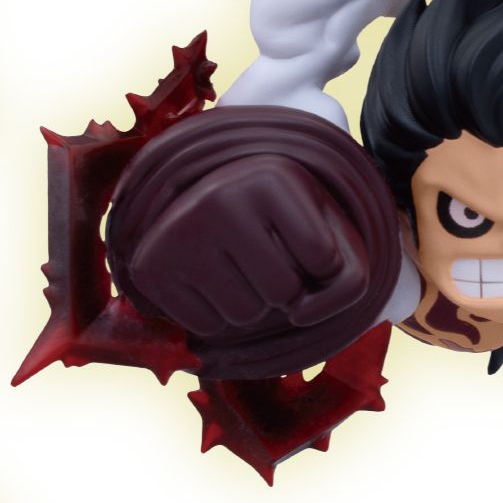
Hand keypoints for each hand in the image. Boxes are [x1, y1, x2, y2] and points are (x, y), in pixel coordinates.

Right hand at [121, 153, 359, 339]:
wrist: (207, 214)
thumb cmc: (285, 228)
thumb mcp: (331, 236)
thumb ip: (351, 280)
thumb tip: (300, 315)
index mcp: (273, 176)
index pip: (326, 261)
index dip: (322, 266)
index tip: (302, 237)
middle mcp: (220, 194)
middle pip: (284, 293)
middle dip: (285, 290)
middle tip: (263, 255)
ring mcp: (179, 229)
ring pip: (246, 316)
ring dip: (251, 305)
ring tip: (236, 267)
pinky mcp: (151, 267)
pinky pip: (207, 327)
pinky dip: (217, 317)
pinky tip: (208, 282)